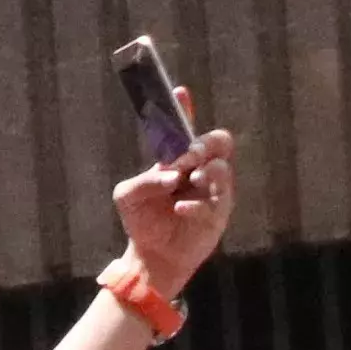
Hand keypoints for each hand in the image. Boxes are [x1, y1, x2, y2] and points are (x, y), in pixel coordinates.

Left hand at [114, 124, 236, 299]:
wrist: (151, 257)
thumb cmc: (141, 221)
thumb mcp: (128, 196)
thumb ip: (144, 180)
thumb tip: (171, 175)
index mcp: (178, 160)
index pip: (186, 129)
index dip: (184, 109)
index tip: (178, 92)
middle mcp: (199, 171)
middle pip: (219, 141)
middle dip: (204, 144)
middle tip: (188, 156)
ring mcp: (212, 191)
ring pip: (222, 168)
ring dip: (204, 171)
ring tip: (186, 182)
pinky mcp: (218, 214)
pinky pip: (215, 202)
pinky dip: (196, 204)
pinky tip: (179, 209)